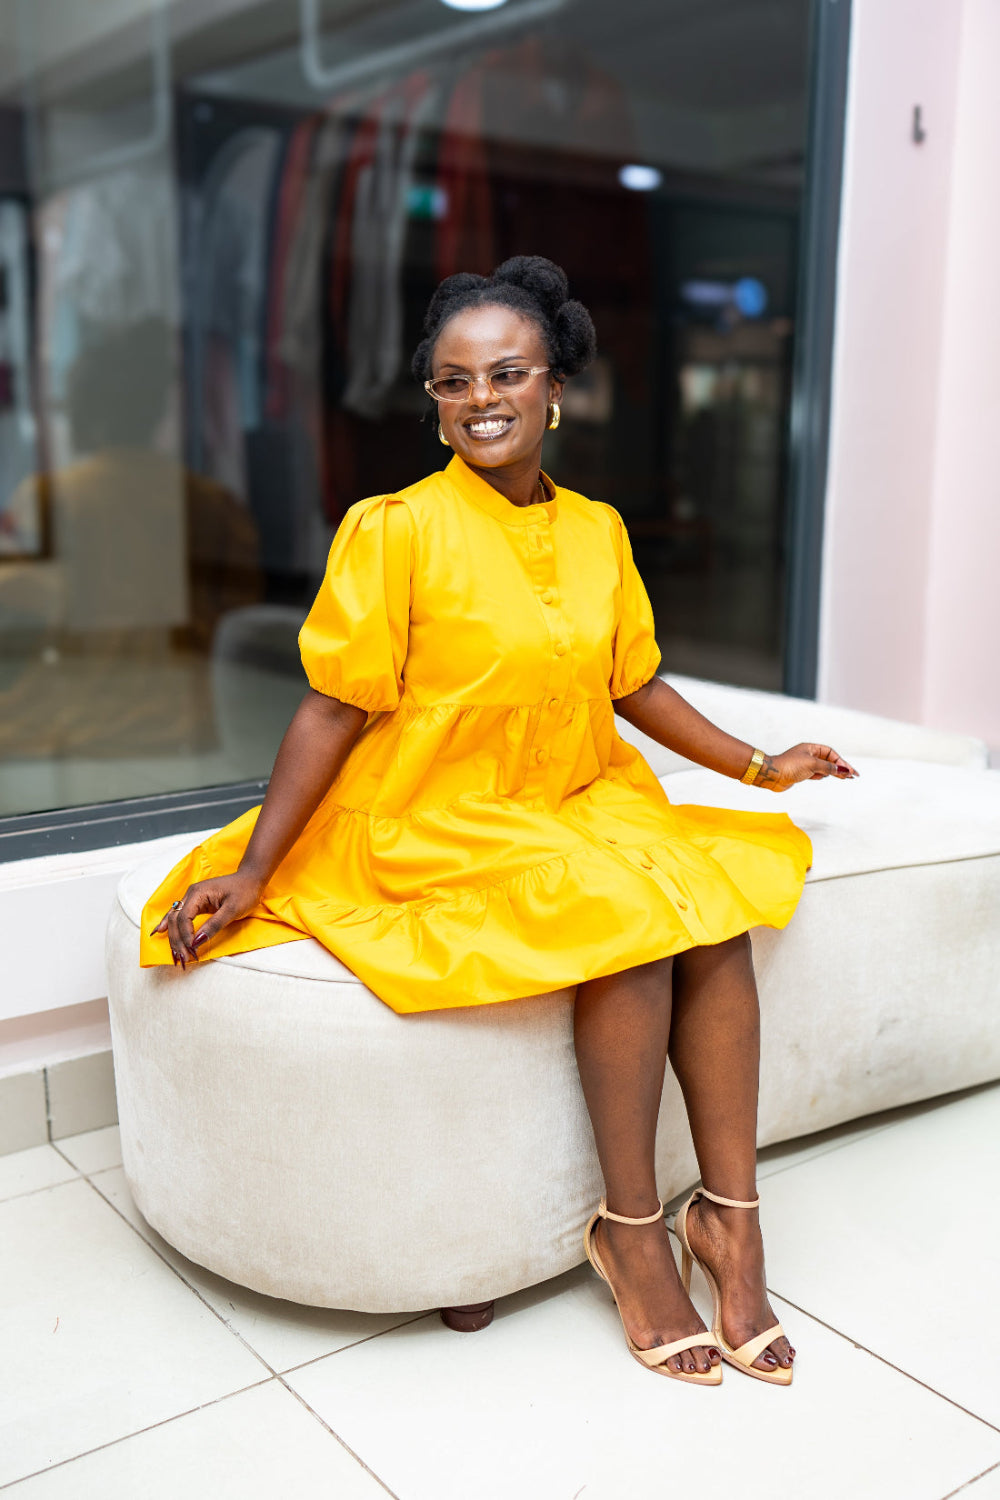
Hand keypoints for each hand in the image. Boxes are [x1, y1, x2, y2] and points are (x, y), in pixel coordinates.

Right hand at [149, 871, 263, 967]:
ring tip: (176, 956)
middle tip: (183, 959)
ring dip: (174, 938)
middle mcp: (190, 895)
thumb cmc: (245, 891)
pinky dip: (171, 927)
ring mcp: (192, 898)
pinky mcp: (195, 903)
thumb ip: (214, 925)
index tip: (192, 951)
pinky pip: (179, 917)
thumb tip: (196, 942)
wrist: (251, 879)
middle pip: (175, 920)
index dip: (185, 937)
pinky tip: (160, 932)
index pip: (183, 918)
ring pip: (175, 920)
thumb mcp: (233, 909)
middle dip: (177, 941)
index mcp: (198, 893)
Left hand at [753, 743, 858, 792]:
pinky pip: (816, 774)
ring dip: (833, 772)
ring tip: (846, 777)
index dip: (841, 762)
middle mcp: (808, 755)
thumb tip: (843, 770)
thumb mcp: (812, 765)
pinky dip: (822, 775)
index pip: (830, 753)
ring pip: (823, 768)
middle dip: (841, 767)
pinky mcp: (800, 773)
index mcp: (811, 748)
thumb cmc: (790, 766)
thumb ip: (828, 767)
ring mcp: (805, 764)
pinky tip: (827, 777)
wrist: (772, 775)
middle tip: (853, 775)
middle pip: (829, 760)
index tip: (849, 771)